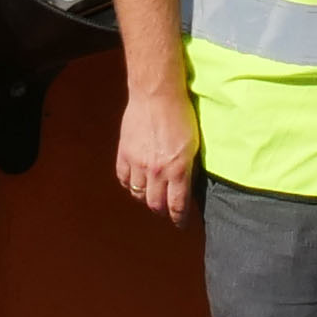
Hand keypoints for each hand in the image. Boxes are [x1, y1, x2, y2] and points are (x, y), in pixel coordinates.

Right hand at [113, 84, 198, 226]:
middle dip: (162, 211)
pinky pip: (124, 178)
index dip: (179, 218)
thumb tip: (186, 185)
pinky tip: (136, 183)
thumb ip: (188, 168)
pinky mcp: (124, 153)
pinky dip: (130, 185)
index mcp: (177, 169)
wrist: (156, 94)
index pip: (177, 205)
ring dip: (146, 199)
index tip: (181, 223)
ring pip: (138, 194)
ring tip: (151, 196)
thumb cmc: (180, 115)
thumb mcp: (193, 144)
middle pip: (155, 204)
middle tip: (166, 211)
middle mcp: (156, 171)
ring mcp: (138, 163)